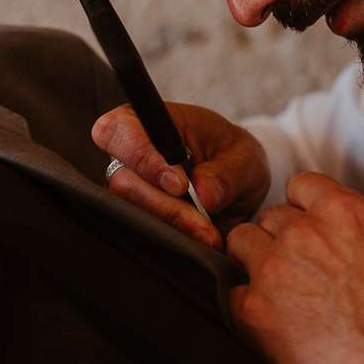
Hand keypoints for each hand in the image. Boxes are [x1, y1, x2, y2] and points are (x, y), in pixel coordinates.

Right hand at [93, 101, 269, 249]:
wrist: (238, 186)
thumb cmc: (235, 158)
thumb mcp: (245, 159)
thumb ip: (227, 173)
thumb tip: (205, 194)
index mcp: (151, 123)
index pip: (118, 129)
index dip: (142, 157)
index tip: (180, 184)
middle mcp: (131, 155)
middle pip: (123, 181)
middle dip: (166, 206)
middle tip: (204, 220)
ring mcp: (130, 188)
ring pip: (128, 212)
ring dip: (171, 226)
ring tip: (208, 234)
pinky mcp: (136, 217)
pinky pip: (140, 233)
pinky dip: (172, 239)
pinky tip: (199, 239)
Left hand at [225, 171, 363, 363]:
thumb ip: (352, 236)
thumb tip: (335, 247)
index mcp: (343, 212)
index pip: (300, 186)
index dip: (301, 212)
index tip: (307, 233)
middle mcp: (304, 231)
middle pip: (268, 218)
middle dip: (278, 242)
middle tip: (296, 276)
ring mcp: (274, 267)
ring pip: (240, 244)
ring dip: (254, 265)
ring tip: (278, 297)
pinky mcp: (253, 308)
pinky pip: (232, 294)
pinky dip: (247, 309)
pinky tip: (273, 327)